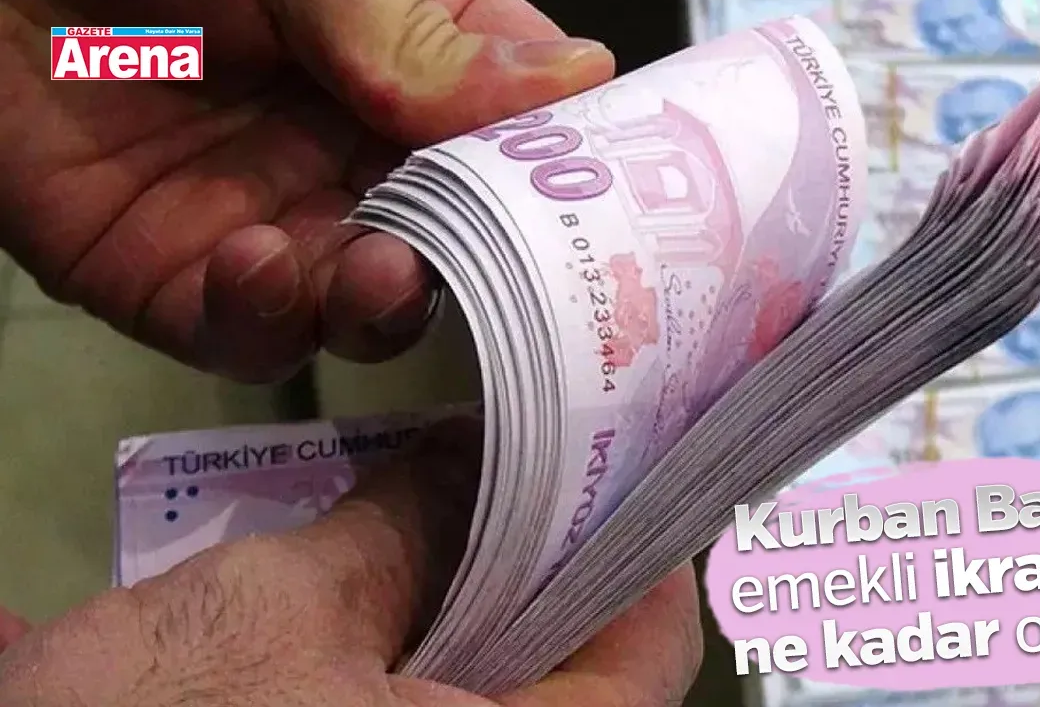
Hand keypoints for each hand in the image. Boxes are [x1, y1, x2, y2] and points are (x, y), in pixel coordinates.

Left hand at [0, 0, 613, 381]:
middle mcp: (361, 154)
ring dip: (381, 305)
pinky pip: (248, 332)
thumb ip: (425, 35)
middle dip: (478, 267)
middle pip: (459, 244)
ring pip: (366, 310)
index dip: (567, 182)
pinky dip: (264, 316)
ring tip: (378, 271)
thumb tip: (581, 77)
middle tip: (483, 258)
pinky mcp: (183, 281)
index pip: (524, 136)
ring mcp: (279, 222)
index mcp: (417, 65)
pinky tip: (255, 259)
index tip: (602, 214)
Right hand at [0, 418, 703, 705]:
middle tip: (527, 466)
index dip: (635, 548)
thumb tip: (472, 457)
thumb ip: (403, 526)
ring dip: (483, 609)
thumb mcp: (288, 607)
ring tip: (455, 507)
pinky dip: (424, 660)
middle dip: (549, 568)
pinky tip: (390, 587)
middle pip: (582, 672)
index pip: (650, 649)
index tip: (611, 468)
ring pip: (505, 696)